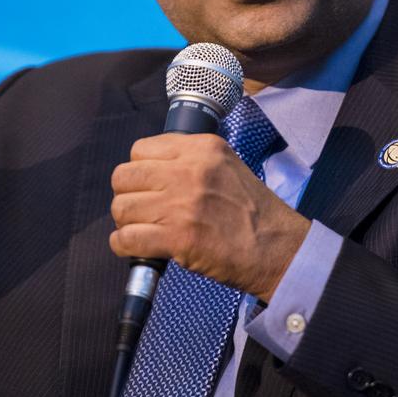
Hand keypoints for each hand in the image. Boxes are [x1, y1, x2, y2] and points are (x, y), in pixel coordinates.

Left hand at [109, 133, 311, 302]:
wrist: (275, 247)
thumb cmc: (252, 211)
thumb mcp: (226, 166)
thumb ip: (190, 160)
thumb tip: (149, 168)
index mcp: (202, 148)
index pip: (140, 149)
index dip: (139, 170)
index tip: (148, 186)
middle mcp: (189, 171)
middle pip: (123, 176)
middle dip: (127, 195)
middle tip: (141, 210)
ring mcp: (182, 204)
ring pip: (121, 207)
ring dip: (126, 222)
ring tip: (143, 230)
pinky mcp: (178, 237)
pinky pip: (126, 238)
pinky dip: (124, 246)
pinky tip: (138, 248)